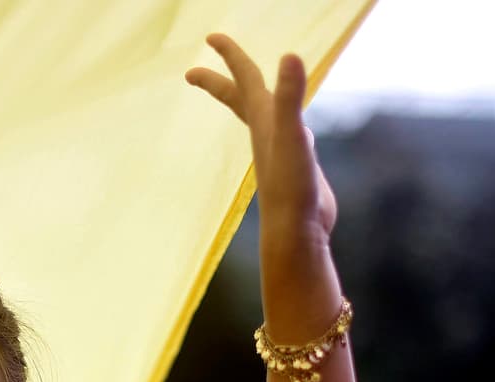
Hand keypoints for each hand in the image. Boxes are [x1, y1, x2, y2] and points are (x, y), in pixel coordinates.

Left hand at [185, 34, 336, 243]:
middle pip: (240, 99)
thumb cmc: (291, 187)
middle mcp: (266, 134)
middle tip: (195, 68)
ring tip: (252, 91)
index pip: (242, 79)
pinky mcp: (295, 167)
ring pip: (262, 118)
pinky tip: (299, 134)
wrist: (297, 232)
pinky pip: (287, 137)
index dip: (230, 55)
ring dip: (252, 101)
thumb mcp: (293, 136)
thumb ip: (290, 96)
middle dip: (221, 79)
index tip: (212, 36)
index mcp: (262, 121)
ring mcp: (279, 150)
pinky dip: (288, 126)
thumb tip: (289, 55)